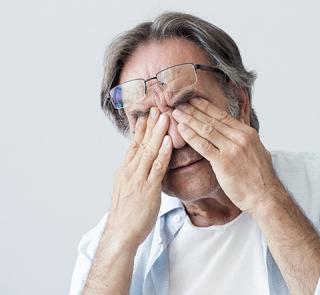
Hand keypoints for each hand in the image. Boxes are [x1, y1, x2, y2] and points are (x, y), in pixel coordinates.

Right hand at [106, 107, 171, 249]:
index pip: (134, 144)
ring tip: (165, 116)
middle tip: (157, 107)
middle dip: (150, 124)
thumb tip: (144, 166)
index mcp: (125, 170)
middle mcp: (130, 170)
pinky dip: (162, 153)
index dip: (141, 129)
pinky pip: (157, 167)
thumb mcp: (127, 189)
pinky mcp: (148, 189)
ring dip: (158, 132)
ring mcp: (138, 178)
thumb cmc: (126, 214)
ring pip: (149, 150)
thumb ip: (135, 175)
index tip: (147, 115)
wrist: (121, 233)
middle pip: (141, 143)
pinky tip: (168, 141)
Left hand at [171, 98, 283, 213]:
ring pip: (206, 129)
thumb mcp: (257, 150)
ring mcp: (232, 149)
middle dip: (194, 110)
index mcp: (247, 133)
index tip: (193, 101)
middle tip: (179, 103)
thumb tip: (238, 130)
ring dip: (189, 120)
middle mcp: (240, 137)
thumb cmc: (260, 177)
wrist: (265, 196)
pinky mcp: (224, 162)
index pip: (222, 115)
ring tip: (176, 114)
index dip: (206, 107)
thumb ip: (245, 139)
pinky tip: (181, 130)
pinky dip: (191, 136)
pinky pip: (204, 146)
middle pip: (212, 119)